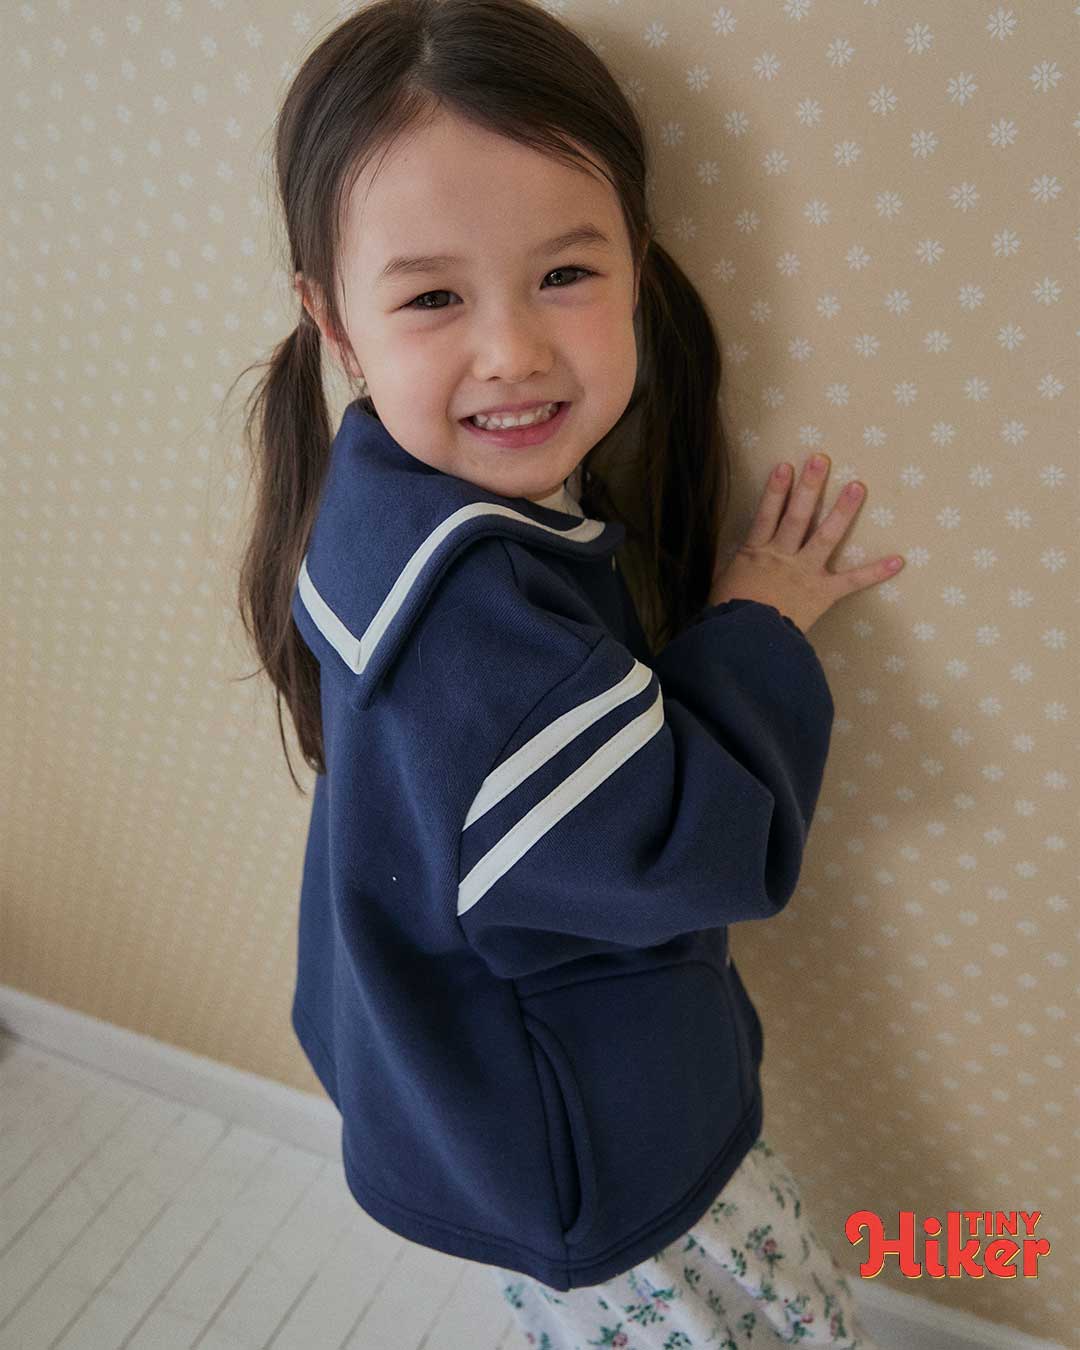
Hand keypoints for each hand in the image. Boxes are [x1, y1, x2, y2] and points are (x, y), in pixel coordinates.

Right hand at [707, 453, 903, 633]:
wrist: (745, 638)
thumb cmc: (728, 614)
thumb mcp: (722, 585)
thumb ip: (731, 570)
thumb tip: (730, 566)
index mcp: (755, 553)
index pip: (766, 515)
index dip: (776, 490)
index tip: (786, 466)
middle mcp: (782, 555)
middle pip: (797, 515)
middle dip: (809, 486)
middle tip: (821, 460)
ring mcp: (804, 572)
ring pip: (825, 536)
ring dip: (842, 510)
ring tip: (857, 486)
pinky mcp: (822, 593)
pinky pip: (851, 581)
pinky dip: (875, 572)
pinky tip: (898, 560)